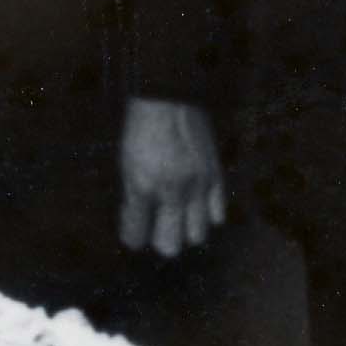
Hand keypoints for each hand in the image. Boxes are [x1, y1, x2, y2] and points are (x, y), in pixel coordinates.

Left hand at [117, 98, 226, 257]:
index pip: (137, 237)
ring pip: (197, 235)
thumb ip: (133, 198)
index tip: (133, 230)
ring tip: (178, 215)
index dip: (133, 237)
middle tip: (157, 225)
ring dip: (186, 230)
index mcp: (145, 187)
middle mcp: (174, 192)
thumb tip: (137, 225)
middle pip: (171, 246)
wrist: (171, 99)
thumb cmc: (142, 129)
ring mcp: (199, 186)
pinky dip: (207, 215)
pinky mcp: (216, 177)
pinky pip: (217, 214)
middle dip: (161, 240)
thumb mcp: (128, 164)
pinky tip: (196, 203)